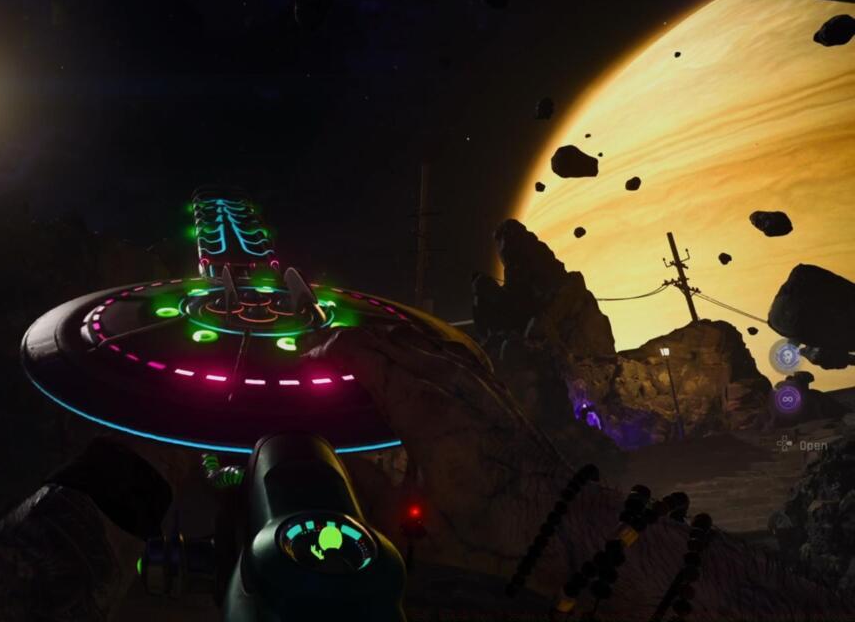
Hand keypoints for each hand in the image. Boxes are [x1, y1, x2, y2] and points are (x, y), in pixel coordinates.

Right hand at [300, 324, 573, 580]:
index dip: (329, 350)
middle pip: (385, 339)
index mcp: (425, 408)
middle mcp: (448, 381)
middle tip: (317, 356)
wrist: (560, 519)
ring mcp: (472, 378)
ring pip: (413, 337)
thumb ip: (366, 485)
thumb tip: (325, 460)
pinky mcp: (488, 384)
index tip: (304, 360)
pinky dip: (409, 344)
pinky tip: (400, 357)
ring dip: (376, 339)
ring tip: (349, 354)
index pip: (366, 354)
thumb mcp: (418, 519)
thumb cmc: (491, 526)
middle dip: (346, 341)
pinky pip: (439, 346)